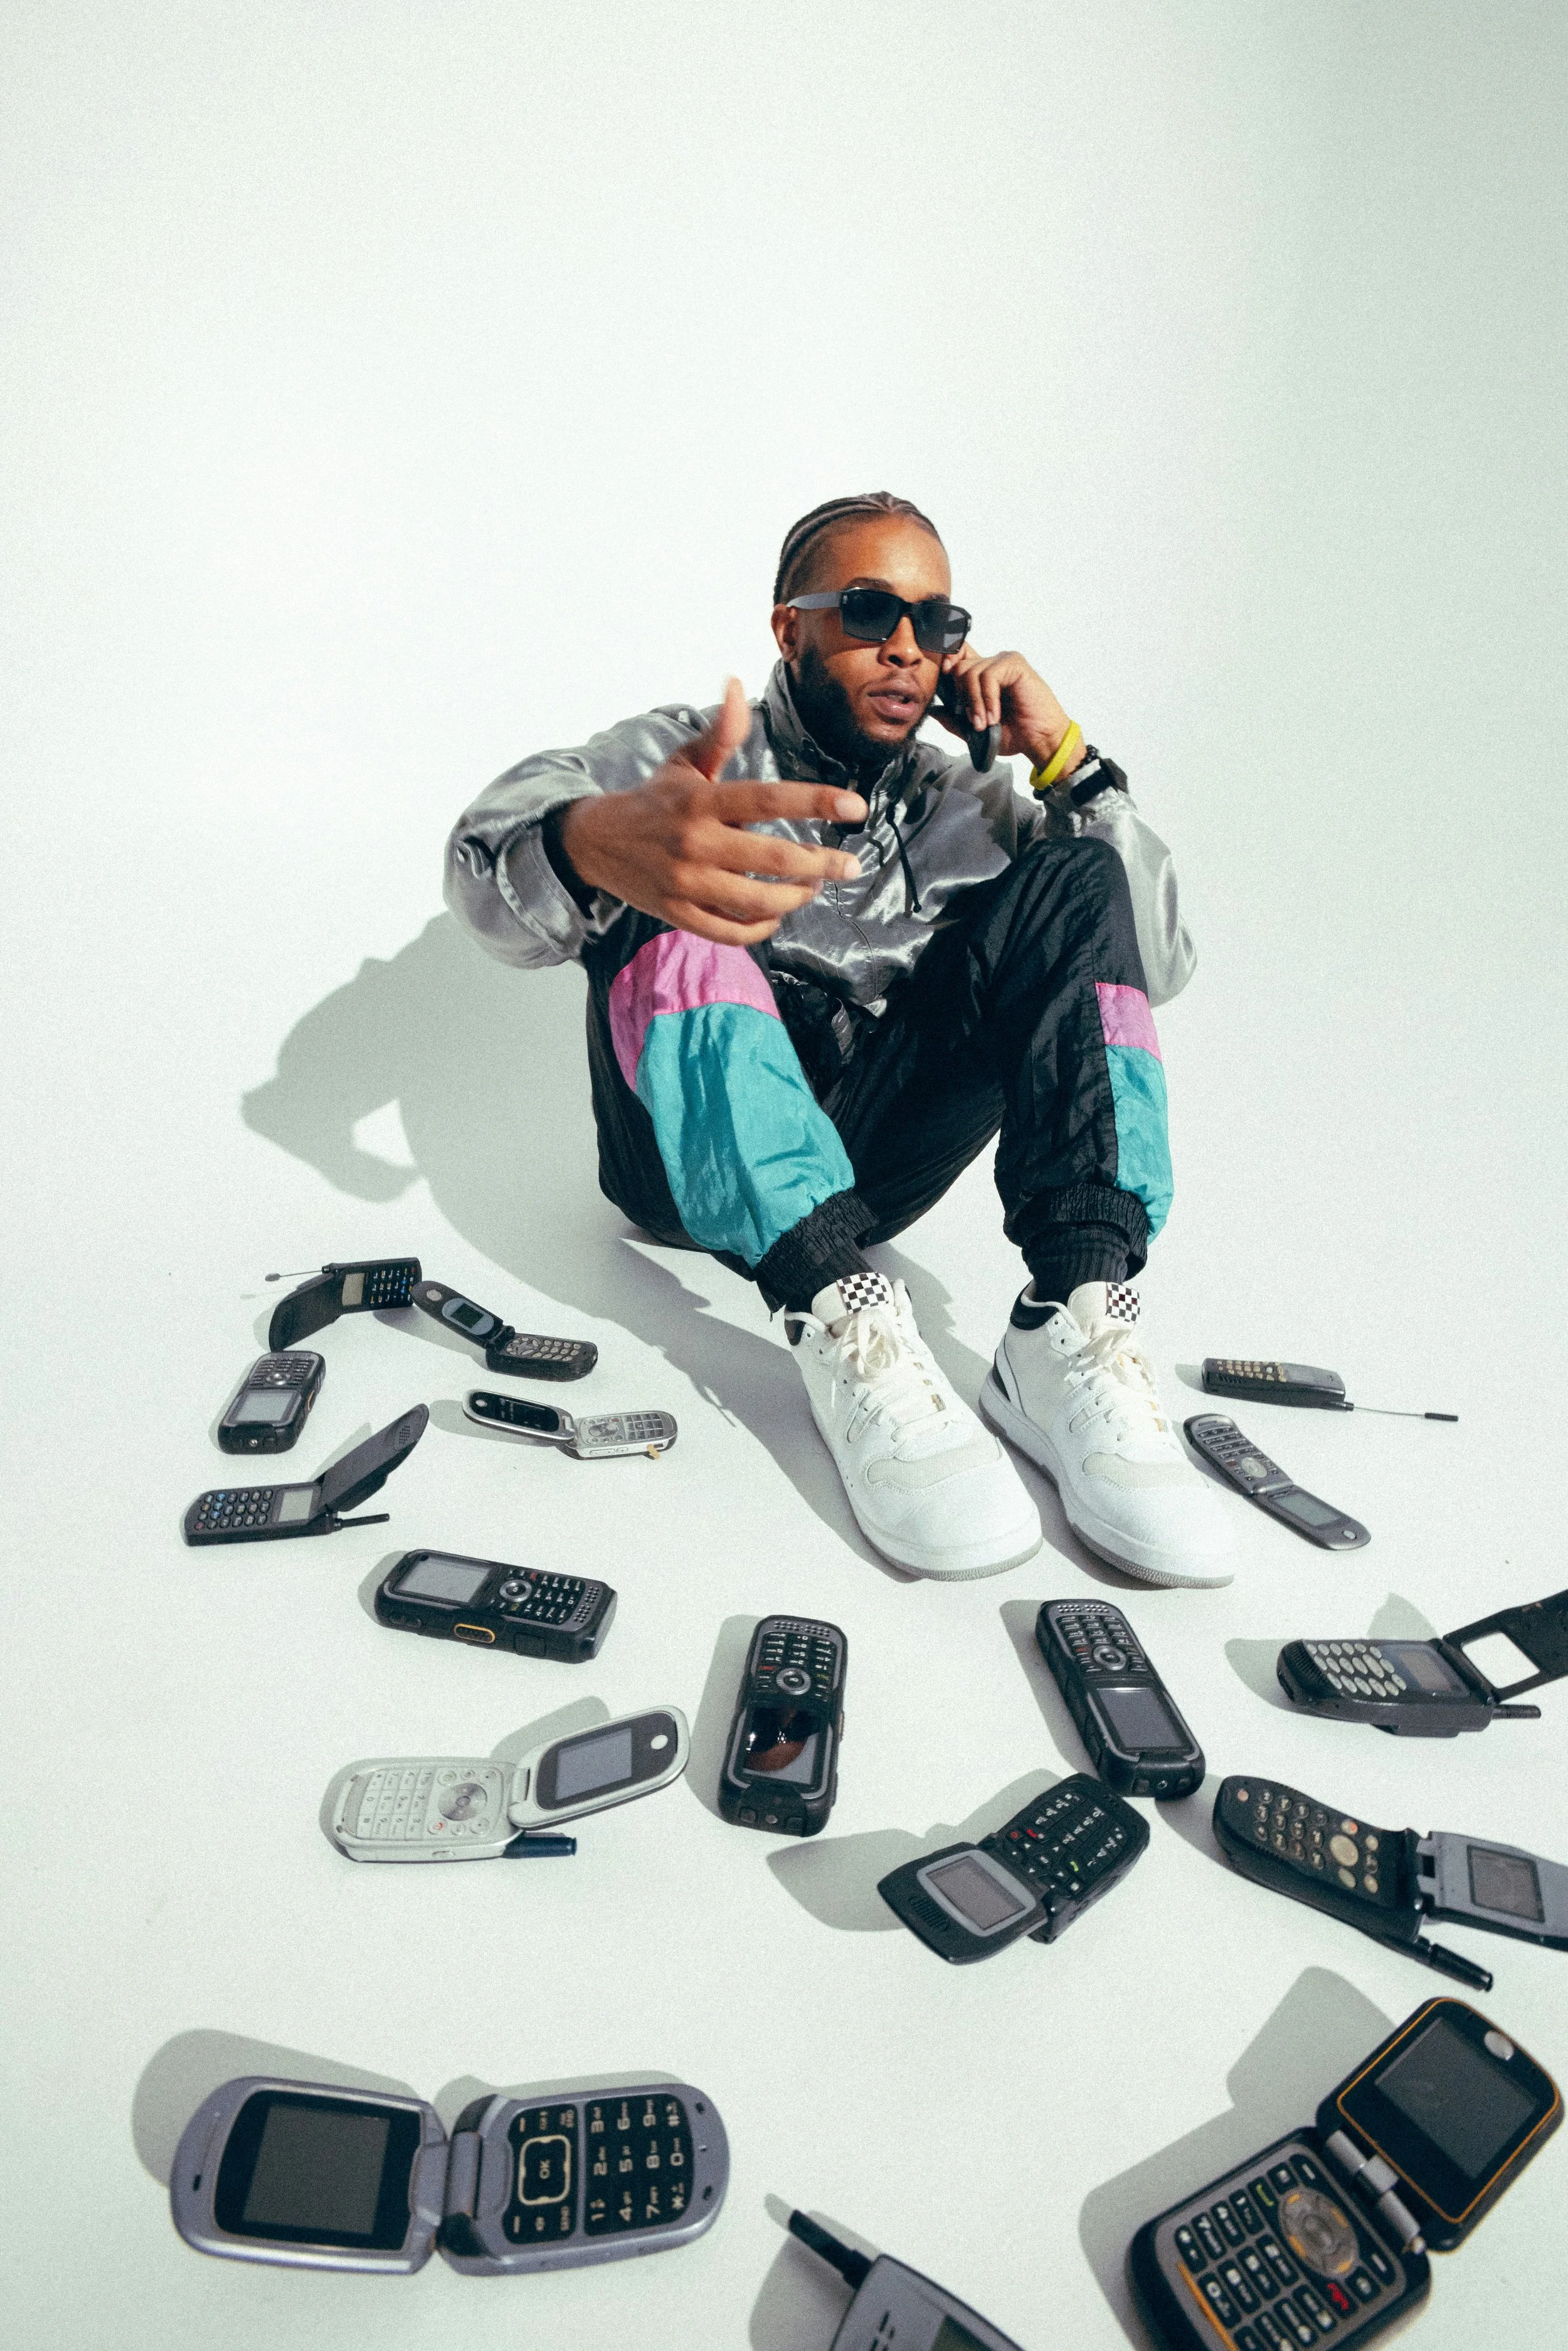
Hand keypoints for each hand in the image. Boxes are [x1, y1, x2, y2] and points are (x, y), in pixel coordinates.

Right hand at [558, 678, 867, 945]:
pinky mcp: (677, 914)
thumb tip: (737, 684)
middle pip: (773, 858)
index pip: (767, 798)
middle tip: (851, 865)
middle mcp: (694, 842)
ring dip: (796, 897)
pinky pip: (731, 932)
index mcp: (700, 800)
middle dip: (822, 864)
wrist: (595, 842)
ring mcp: (685, 883)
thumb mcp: (685, 763)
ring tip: (814, 885)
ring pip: (757, 901)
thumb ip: (721, 733)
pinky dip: (761, 928)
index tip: (856, 807)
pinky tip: (777, 914)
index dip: (815, 802)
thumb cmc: (655, 800)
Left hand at [930, 646, 1083, 775]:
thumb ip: (954, 720)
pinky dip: (987, 700)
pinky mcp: (1015, 664)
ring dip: (974, 702)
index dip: (947, 665)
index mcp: (982, 676)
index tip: (946, 689)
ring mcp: (1004, 662)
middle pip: (958, 667)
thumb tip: (932, 710)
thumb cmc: (1015, 734)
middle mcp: (992, 664)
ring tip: (985, 723)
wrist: (1040, 741)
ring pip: (970, 672)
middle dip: (960, 696)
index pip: (957, 657)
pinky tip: (995, 716)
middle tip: (973, 721)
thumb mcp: (976, 730)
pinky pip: (988, 677)